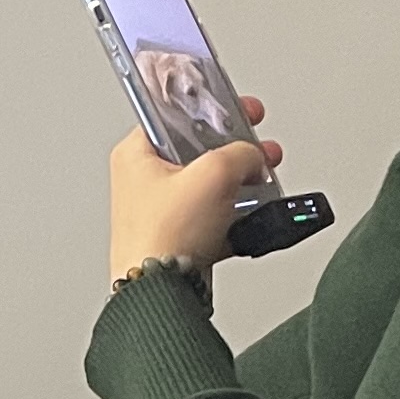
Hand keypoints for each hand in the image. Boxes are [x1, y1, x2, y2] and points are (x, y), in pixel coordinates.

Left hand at [109, 94, 282, 280]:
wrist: (160, 292)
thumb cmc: (163, 236)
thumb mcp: (213, 173)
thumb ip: (240, 153)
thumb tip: (252, 157)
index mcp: (136, 154)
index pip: (176, 115)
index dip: (211, 107)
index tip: (237, 107)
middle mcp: (143, 180)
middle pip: (199, 151)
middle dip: (236, 151)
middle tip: (259, 149)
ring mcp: (161, 211)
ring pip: (210, 186)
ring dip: (240, 184)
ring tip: (263, 183)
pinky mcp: (178, 238)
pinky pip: (213, 218)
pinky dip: (234, 216)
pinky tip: (250, 217)